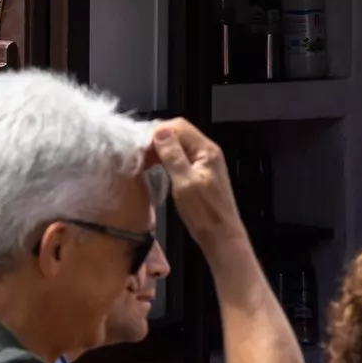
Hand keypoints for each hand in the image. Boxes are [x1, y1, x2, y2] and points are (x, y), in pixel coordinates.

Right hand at [151, 119, 244, 246]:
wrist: (221, 236)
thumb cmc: (204, 214)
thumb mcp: (185, 183)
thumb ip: (173, 156)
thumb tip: (160, 131)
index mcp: (206, 151)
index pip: (179, 126)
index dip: (157, 131)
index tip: (140, 146)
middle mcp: (208, 152)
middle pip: (179, 132)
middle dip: (157, 139)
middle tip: (140, 154)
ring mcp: (205, 162)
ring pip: (178, 144)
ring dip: (160, 149)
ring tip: (145, 162)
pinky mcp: (200, 172)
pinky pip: (180, 156)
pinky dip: (166, 158)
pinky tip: (156, 168)